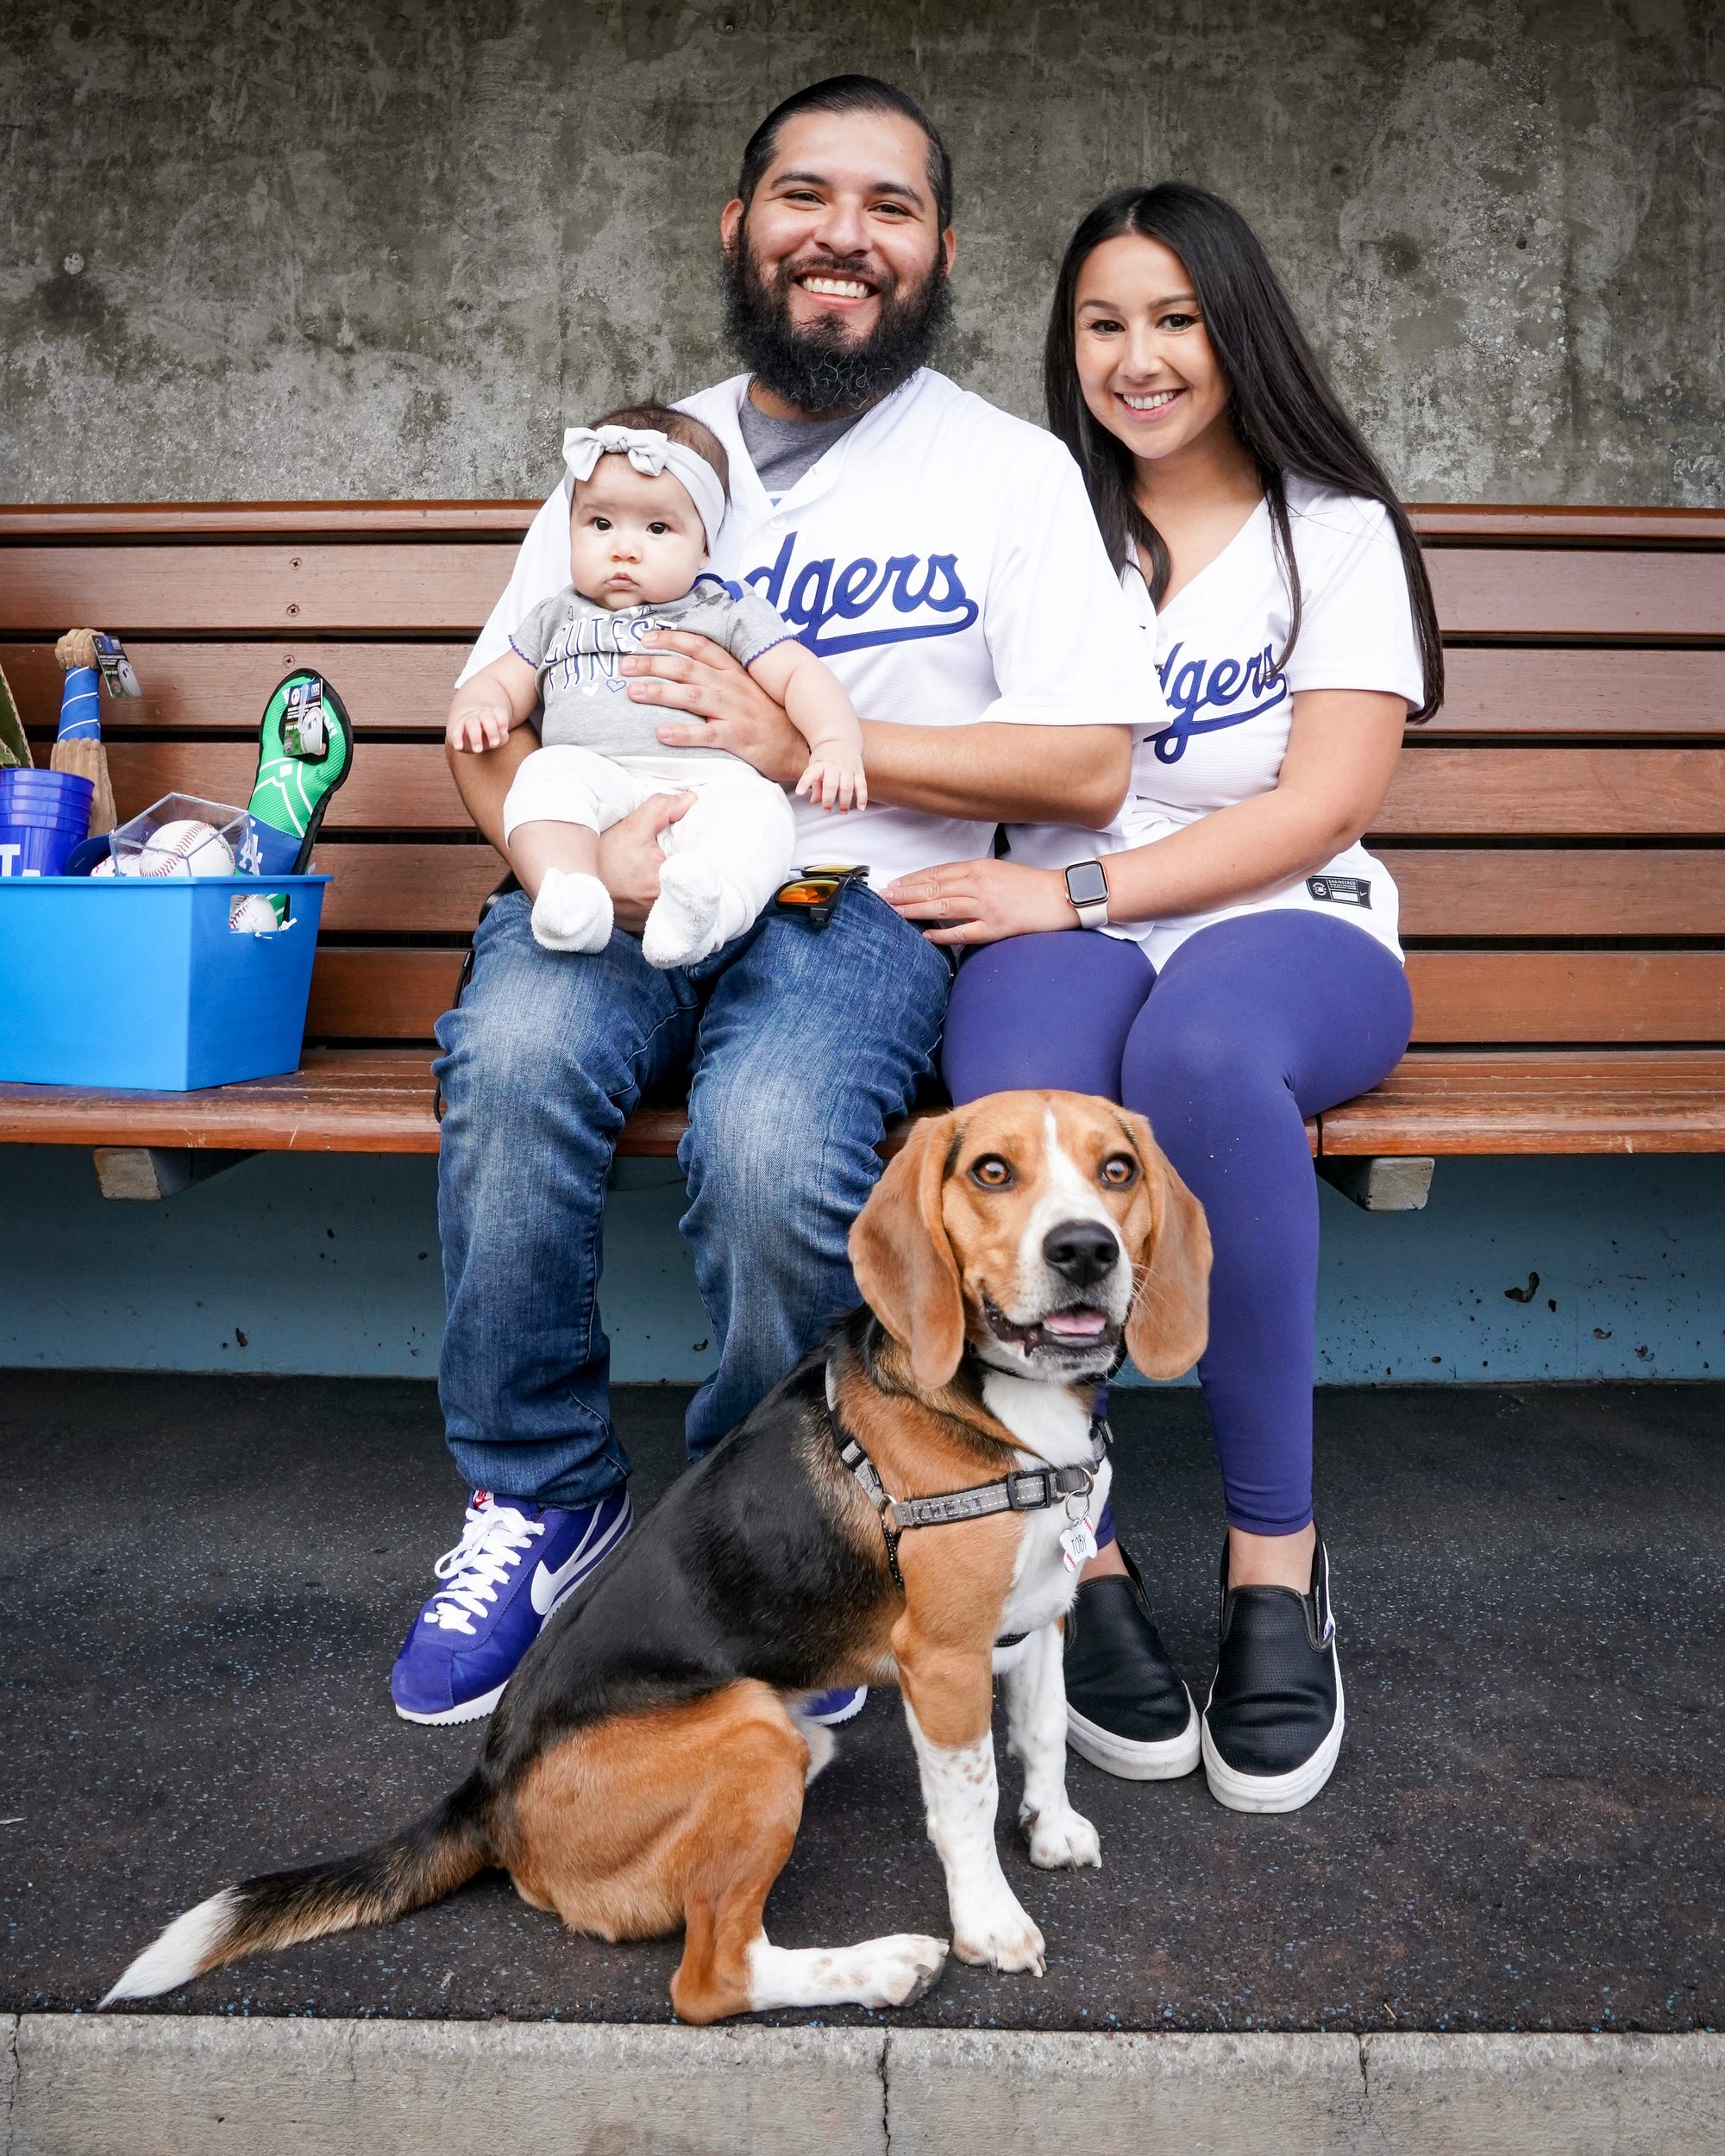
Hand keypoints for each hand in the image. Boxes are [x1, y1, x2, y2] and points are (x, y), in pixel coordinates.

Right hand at [446, 696, 512, 753]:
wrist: (467, 726)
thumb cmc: (487, 734)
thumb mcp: (497, 736)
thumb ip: (501, 738)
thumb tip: (498, 740)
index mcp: (493, 714)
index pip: (499, 712)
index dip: (502, 721)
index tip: (503, 731)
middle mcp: (481, 714)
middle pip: (486, 717)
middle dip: (491, 730)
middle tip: (494, 743)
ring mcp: (468, 719)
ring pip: (472, 724)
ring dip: (475, 737)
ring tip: (478, 750)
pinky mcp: (456, 727)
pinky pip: (456, 731)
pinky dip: (457, 739)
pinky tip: (459, 747)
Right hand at [596, 791, 693, 933]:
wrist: (572, 880)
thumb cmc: (603, 856)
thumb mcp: (633, 826)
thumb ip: (662, 808)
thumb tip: (690, 800)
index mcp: (663, 888)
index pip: (699, 875)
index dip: (699, 861)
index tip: (693, 851)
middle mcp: (659, 912)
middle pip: (689, 891)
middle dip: (688, 875)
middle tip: (678, 860)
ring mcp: (650, 924)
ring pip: (677, 906)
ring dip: (676, 892)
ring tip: (664, 875)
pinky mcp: (641, 929)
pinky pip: (662, 916)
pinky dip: (662, 904)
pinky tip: (654, 890)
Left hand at [621, 631, 805, 785]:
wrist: (799, 747)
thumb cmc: (770, 719)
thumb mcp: (749, 689)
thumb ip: (722, 677)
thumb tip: (688, 669)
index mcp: (734, 672)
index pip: (699, 646)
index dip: (671, 639)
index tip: (644, 637)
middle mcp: (732, 687)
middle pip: (686, 668)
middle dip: (653, 664)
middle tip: (624, 665)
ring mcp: (735, 711)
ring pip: (691, 696)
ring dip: (659, 692)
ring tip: (633, 691)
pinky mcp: (738, 738)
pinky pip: (706, 733)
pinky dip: (683, 733)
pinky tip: (661, 733)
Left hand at [795, 752, 867, 813]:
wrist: (841, 738)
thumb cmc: (825, 756)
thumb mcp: (815, 766)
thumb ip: (815, 785)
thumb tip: (814, 801)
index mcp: (820, 764)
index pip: (811, 774)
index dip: (804, 783)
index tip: (799, 793)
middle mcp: (834, 766)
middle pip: (831, 785)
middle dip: (828, 800)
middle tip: (826, 810)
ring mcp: (848, 768)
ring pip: (847, 787)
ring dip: (845, 802)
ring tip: (842, 811)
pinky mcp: (859, 771)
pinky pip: (862, 786)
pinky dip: (862, 797)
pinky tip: (861, 807)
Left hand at [883, 858, 1078, 946]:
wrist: (1059, 897)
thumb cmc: (1029, 885)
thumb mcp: (996, 871)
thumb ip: (970, 876)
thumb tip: (941, 886)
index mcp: (978, 868)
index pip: (936, 873)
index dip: (912, 880)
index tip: (893, 885)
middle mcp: (978, 885)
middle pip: (933, 888)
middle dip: (905, 893)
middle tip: (884, 898)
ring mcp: (986, 907)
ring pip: (942, 907)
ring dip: (915, 910)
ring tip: (895, 913)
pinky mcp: (995, 927)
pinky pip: (963, 932)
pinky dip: (942, 934)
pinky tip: (926, 934)